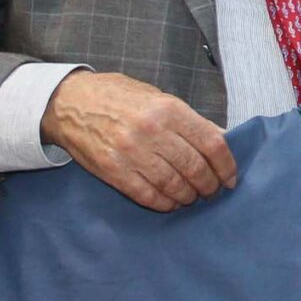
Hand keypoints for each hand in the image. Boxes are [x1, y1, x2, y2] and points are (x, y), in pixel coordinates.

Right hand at [41, 71, 236, 210]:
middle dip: (209, 186)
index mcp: (168, 108)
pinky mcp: (113, 171)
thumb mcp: (158, 97)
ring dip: (188, 196)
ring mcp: (131, 153)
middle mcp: (152, 131)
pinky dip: (165, 203)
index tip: (230, 178)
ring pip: (174, 186)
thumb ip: (190, 120)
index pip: (212, 143)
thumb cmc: (119, 98)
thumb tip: (222, 140)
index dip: (226, 166)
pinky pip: (148, 196)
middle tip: (212, 191)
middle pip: (195, 168)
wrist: (70, 103)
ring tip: (191, 196)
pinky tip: (170, 202)